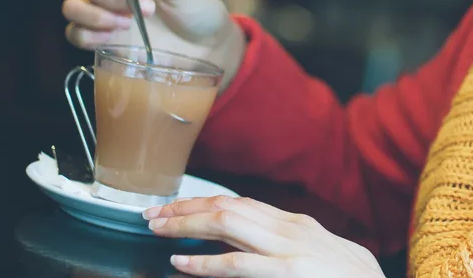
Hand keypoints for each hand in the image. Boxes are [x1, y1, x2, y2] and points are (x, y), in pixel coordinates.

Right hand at [61, 0, 245, 89]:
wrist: (206, 46)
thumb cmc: (197, 10)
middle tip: (148, 10)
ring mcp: (107, 14)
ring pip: (73, 8)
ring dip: (95, 16)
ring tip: (127, 24)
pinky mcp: (104, 40)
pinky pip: (75, 34)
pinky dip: (87, 36)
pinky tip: (112, 37)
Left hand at [144, 196, 385, 277]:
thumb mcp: (321, 257)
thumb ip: (288, 249)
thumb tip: (253, 250)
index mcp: (297, 225)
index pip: (241, 204)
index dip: (203, 203)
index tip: (175, 208)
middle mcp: (292, 229)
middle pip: (228, 206)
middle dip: (185, 208)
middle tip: (151, 215)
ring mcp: (292, 249)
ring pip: (228, 224)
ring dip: (187, 225)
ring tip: (158, 229)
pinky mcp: (293, 272)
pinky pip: (240, 265)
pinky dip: (206, 263)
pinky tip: (182, 264)